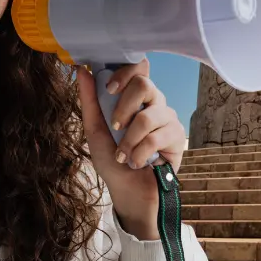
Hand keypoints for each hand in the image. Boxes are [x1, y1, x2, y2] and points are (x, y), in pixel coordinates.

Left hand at [76, 57, 185, 240]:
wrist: (128, 191)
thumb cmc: (112, 161)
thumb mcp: (95, 130)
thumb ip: (90, 101)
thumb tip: (82, 70)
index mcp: (135, 98)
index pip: (138, 69)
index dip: (125, 73)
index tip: (109, 89)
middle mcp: (154, 104)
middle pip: (145, 84)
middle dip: (123, 108)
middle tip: (115, 128)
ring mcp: (168, 118)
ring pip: (149, 116)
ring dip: (129, 141)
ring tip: (124, 156)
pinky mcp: (178, 137)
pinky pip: (159, 136)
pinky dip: (141, 152)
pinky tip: (138, 162)